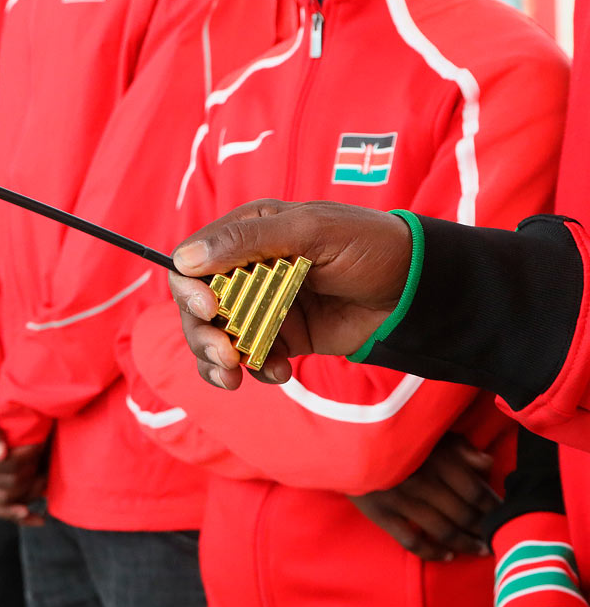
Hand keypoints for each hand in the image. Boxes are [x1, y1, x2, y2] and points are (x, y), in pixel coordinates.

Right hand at [0, 389, 47, 524]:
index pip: (9, 465)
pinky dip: (16, 517)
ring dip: (31, 492)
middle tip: (45, 456)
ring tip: (46, 479)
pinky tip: (36, 519)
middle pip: (11, 484)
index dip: (30, 456)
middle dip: (33, 471)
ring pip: (8, 501)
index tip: (41, 443)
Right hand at [169, 199, 413, 389]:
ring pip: (216, 336)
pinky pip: (250, 358)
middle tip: (225, 356)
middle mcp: (247, 270)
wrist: (420, 289)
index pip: (192, 261)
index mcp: (247, 233)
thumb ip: (248, 241)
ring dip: (218, 358)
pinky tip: (279, 372)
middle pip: (197, 306)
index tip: (210, 310)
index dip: (190, 288)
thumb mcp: (311, 231)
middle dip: (202, 333)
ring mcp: (263, 306)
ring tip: (237, 376)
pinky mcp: (283, 337)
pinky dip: (254, 370)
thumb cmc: (369, 244)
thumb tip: (185, 260)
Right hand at [348, 434, 496, 560]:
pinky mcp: (381, 514)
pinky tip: (448, 555)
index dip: (494, 506)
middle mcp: (421, 481)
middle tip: (498, 536)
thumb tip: (488, 465)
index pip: (476, 490)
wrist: (339, 438)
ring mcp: (400, 500)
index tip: (506, 514)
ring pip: (443, 530)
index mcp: (435, 458)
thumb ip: (458, 446)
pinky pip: (412, 541)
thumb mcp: (425, 430)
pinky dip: (433, 552)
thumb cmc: (389, 432)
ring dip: (466, 543)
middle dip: (484, 527)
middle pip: (464, 514)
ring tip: (480, 549)